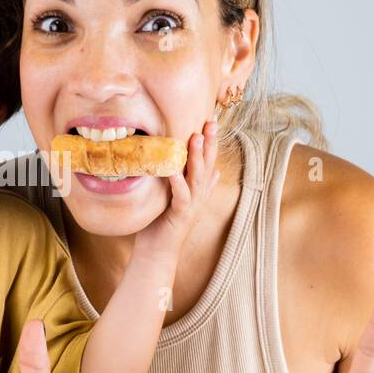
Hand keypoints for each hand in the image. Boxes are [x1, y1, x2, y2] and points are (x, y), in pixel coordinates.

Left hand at [133, 118, 219, 261]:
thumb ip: (193, 183)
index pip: (208, 161)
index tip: (211, 120)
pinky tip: (174, 170)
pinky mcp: (180, 215)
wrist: (157, 252)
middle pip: (208, 165)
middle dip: (210, 143)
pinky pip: (181, 196)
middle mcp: (199, 196)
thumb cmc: (162, 224)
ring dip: (197, 157)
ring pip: (198, 178)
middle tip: (211, 121)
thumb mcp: (179, 199)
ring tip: (196, 137)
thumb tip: (216, 171)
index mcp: (199, 190)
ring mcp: (191, 205)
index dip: (211, 142)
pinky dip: (178, 182)